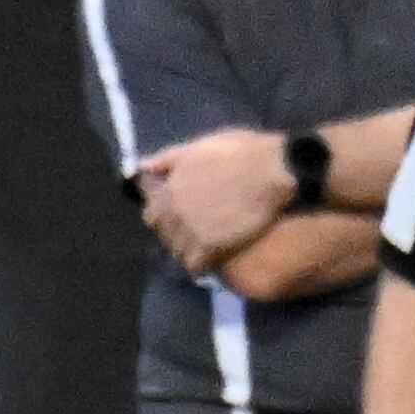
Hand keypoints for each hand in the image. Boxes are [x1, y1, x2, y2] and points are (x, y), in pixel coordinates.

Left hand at [139, 129, 294, 274]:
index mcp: (169, 188)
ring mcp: (191, 231)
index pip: (151, 212)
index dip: (164, 213)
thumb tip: (142, 167)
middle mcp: (174, 212)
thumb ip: (168, 160)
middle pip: (164, 234)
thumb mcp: (198, 147)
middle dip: (175, 232)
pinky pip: (195, 266)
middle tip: (195, 229)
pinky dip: (201, 264)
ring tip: (205, 245)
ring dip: (188, 249)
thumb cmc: (239, 152)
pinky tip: (213, 259)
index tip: (177, 212)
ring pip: (178, 251)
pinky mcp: (211, 248)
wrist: (272, 171)